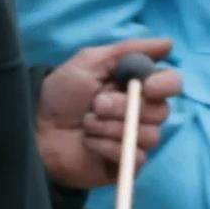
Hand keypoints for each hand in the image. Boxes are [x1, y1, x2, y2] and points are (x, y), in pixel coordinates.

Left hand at [35, 37, 183, 188]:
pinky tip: (89, 143)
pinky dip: (109, 147)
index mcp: (137, 86)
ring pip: (150, 135)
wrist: (38, 130)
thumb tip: (168, 43)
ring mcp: (135, 139)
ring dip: (112, 128)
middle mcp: (141, 112)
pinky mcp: (125, 164)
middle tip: (96, 105)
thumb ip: (128, 50)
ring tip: (87, 125)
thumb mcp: (90, 62)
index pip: (171, 83)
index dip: (165, 84)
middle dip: (125, 107)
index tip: (146, 86)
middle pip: (162, 111)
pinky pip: (136, 157)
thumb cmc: (61, 95)